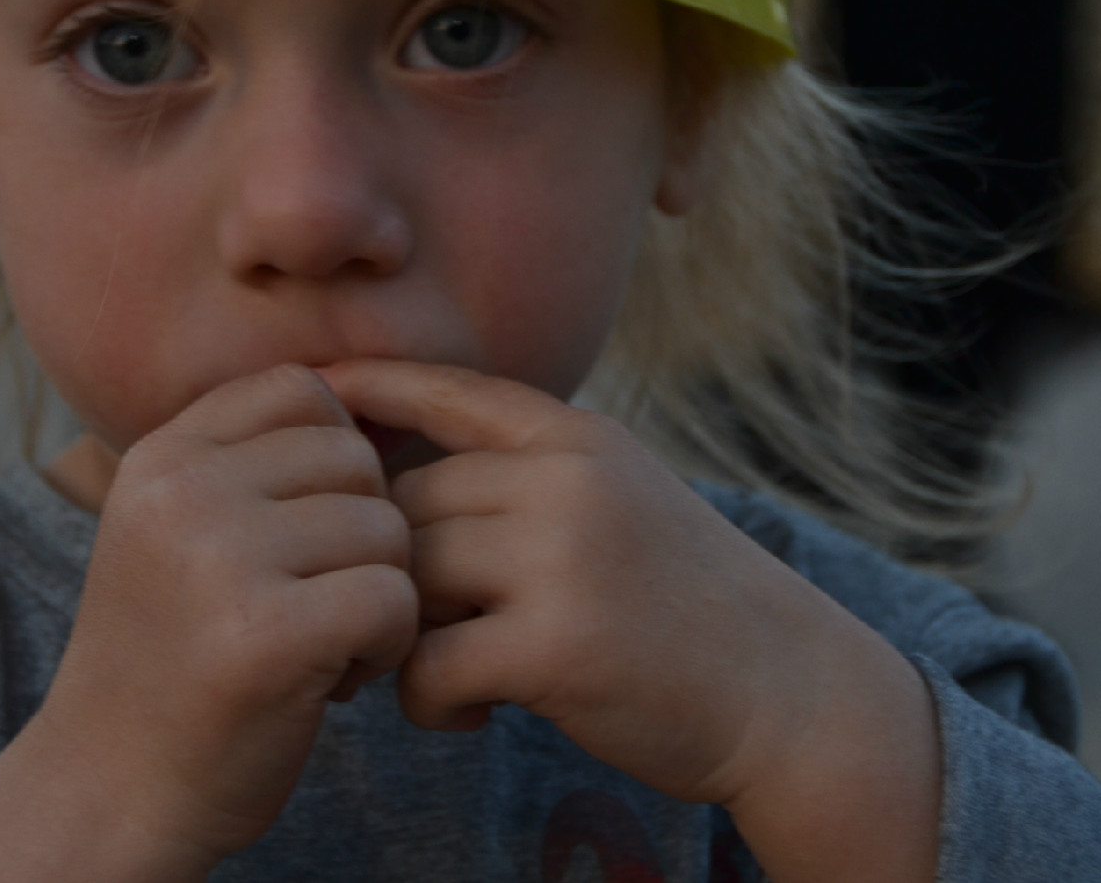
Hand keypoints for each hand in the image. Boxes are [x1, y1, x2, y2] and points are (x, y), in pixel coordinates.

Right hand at [0, 365, 417, 882]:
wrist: (110, 792)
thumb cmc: (171, 657)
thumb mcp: (176, 528)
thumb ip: (251, 459)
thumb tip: (376, 396)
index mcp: (161, 456)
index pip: (301, 388)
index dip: (336, 453)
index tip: (310, 529)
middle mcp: (183, 491)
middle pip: (356, 458)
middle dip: (362, 532)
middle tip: (313, 602)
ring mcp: (222, 559)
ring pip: (386, 527)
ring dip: (377, 593)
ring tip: (318, 643)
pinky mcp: (269, 635)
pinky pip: (394, 597)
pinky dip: (385, 645)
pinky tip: (332, 682)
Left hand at [319, 359, 940, 882]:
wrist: (789, 691)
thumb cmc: (691, 605)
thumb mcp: (625, 500)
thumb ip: (537, 478)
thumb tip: (413, 481)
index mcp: (582, 440)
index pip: (455, 391)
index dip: (377, 385)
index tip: (311, 389)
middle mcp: (569, 480)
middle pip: (411, 502)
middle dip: (392, 567)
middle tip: (400, 629)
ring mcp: (564, 557)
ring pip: (409, 578)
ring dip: (403, 636)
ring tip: (442, 674)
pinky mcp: (557, 644)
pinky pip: (429, 663)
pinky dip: (428, 700)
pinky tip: (468, 714)